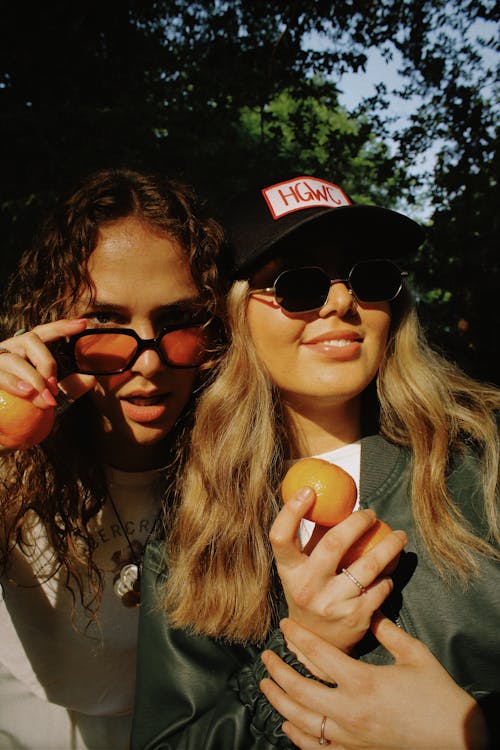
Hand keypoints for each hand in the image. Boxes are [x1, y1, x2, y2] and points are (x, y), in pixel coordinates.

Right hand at [0, 319, 93, 408]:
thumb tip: (91, 378)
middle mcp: (11, 349)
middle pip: (30, 340)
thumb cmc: (27, 404)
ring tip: (46, 398)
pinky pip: (1, 375)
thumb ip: (71, 386)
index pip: (44, 332)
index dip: (61, 327)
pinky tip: (27, 392)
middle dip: (47, 363)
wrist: (4, 422)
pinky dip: (15, 383)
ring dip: (34, 379)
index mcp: (27, 349)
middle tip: (54, 386)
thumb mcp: (54, 394)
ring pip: (15, 359)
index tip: (82, 324)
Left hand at [260, 615, 488, 749]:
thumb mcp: (414, 654)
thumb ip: (387, 630)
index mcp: (362, 681)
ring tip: (265, 686)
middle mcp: (350, 709)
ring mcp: (350, 736)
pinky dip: (297, 736)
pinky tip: (287, 724)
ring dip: (278, 702)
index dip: (297, 636)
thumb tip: (369, 609)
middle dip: (277, 671)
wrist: (456, 740)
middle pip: (299, 690)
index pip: (318, 654)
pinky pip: (317, 748)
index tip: (284, 625)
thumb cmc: (436, 693)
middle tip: (265, 657)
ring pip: (301, 721)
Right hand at [270, 487, 405, 657]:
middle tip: (371, 513)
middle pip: (332, 544)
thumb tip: (334, 501)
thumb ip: (315, 539)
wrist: (319, 644)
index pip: (280, 536)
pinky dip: (388, 575)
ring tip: (399, 535)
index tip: (308, 491)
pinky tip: (390, 570)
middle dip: (357, 523)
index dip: (291, 511)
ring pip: (367, 566)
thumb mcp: (303, 569)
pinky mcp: (355, 618)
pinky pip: (379, 587)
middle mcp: (306, 588)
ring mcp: (331, 604)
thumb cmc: (312, 592)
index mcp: (289, 571)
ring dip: (388, 546)